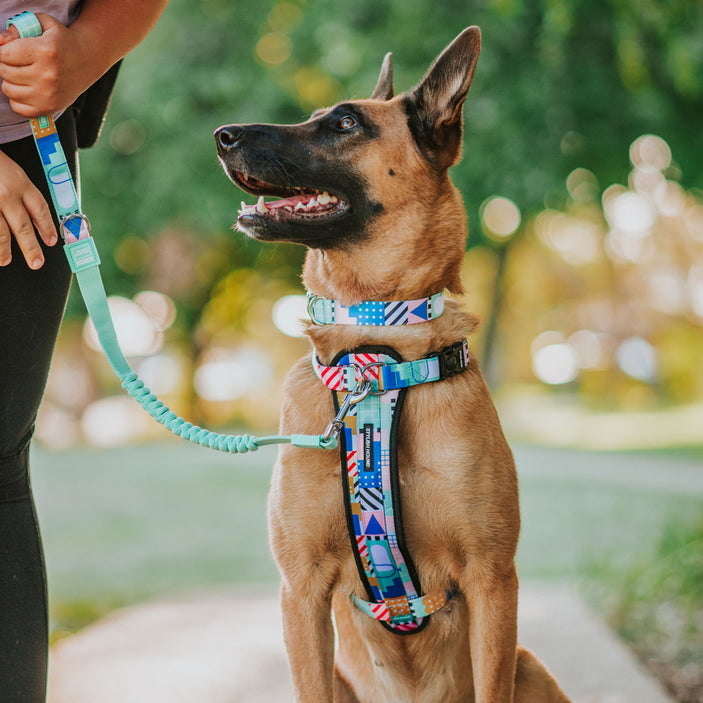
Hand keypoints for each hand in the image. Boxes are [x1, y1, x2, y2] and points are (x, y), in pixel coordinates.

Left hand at [0, 13, 95, 117]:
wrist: (88, 61)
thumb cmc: (61, 41)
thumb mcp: (43, 25)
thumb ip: (17, 28)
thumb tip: (0, 41)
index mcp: (45, 52)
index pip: (4, 54)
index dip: (3, 50)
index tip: (12, 49)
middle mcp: (47, 76)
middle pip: (4, 71)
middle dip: (7, 64)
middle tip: (20, 62)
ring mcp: (48, 95)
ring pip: (8, 89)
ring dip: (11, 82)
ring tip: (24, 75)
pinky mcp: (49, 109)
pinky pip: (18, 108)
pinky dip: (18, 99)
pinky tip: (27, 90)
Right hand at [0, 150, 56, 268]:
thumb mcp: (9, 168)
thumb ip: (20, 190)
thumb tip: (32, 216)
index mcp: (19, 181)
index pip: (40, 209)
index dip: (47, 228)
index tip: (51, 241)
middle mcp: (5, 193)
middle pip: (22, 227)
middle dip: (31, 248)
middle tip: (37, 263)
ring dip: (3, 250)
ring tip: (6, 261)